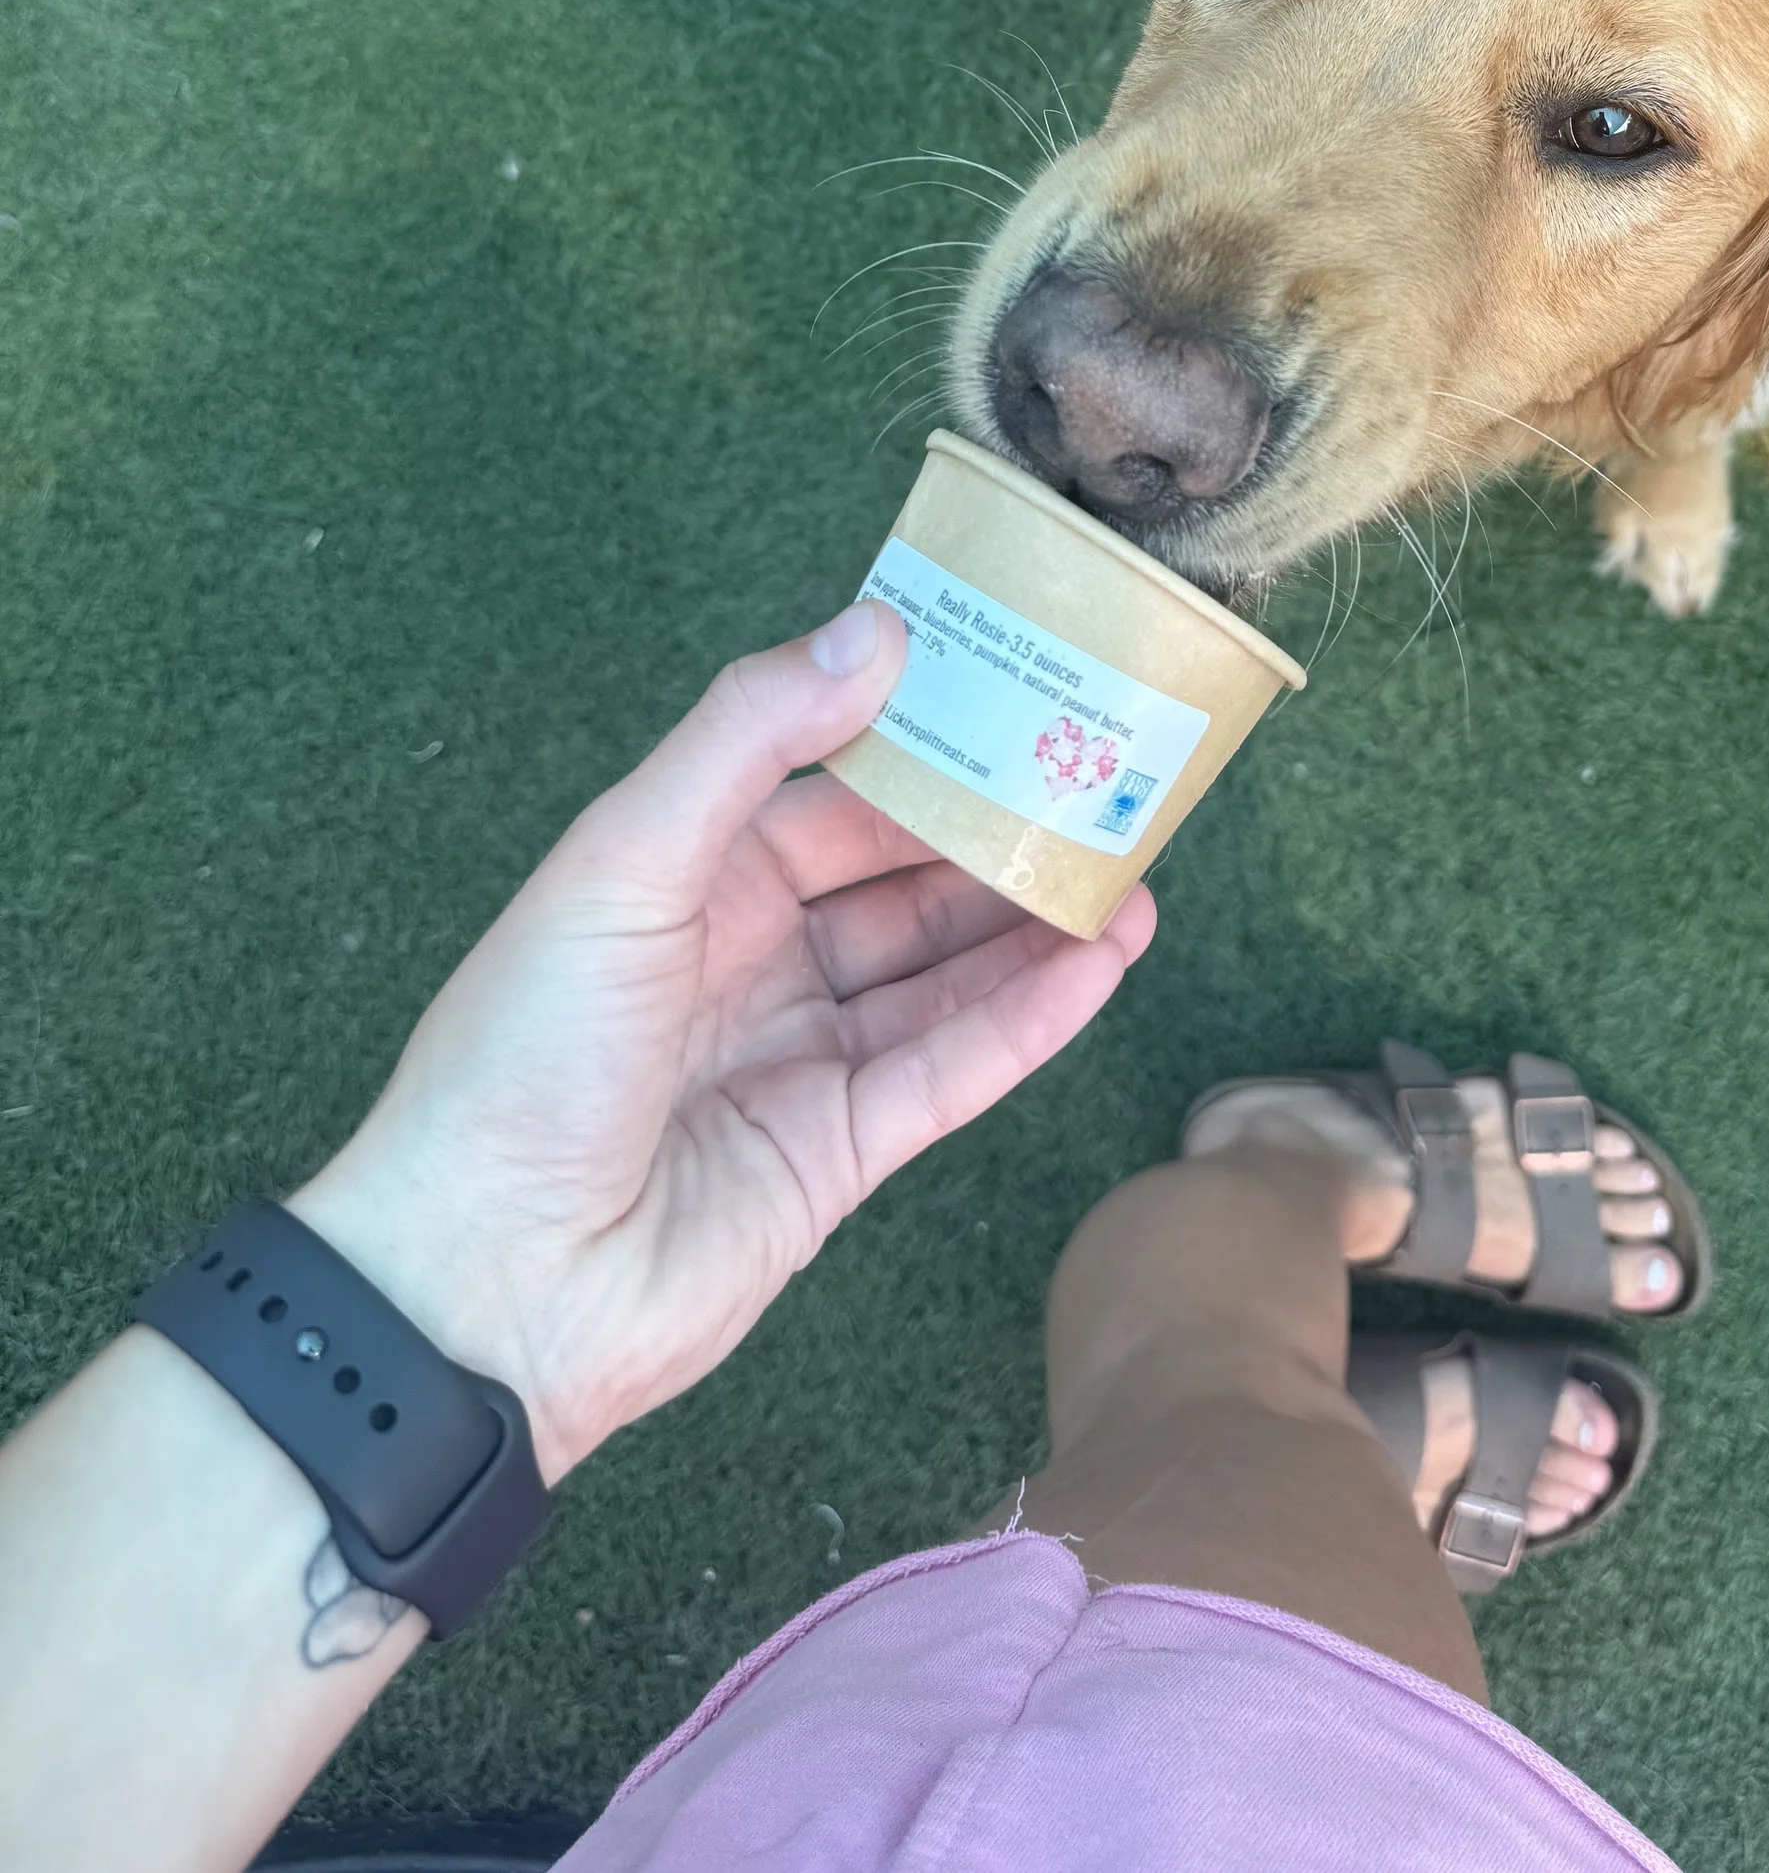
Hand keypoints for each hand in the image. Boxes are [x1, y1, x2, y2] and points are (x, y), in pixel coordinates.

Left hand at [290, 606, 1152, 1480]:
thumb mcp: (625, 864)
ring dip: (1034, 926)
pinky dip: (1032, 1017)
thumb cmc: (523, 1056)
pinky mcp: (838, 1156)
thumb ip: (749, 741)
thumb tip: (876, 633)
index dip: (926, 746)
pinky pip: (953, 1070)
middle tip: (1107, 783)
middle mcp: (747, 962)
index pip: (834, 793)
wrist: (483, 1287)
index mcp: (684, 880)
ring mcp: (798, 1061)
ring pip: (941, 974)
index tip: (1024, 691)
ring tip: (1133, 872)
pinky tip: (1104, 963)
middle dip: (997, 836)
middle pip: (900, 882)